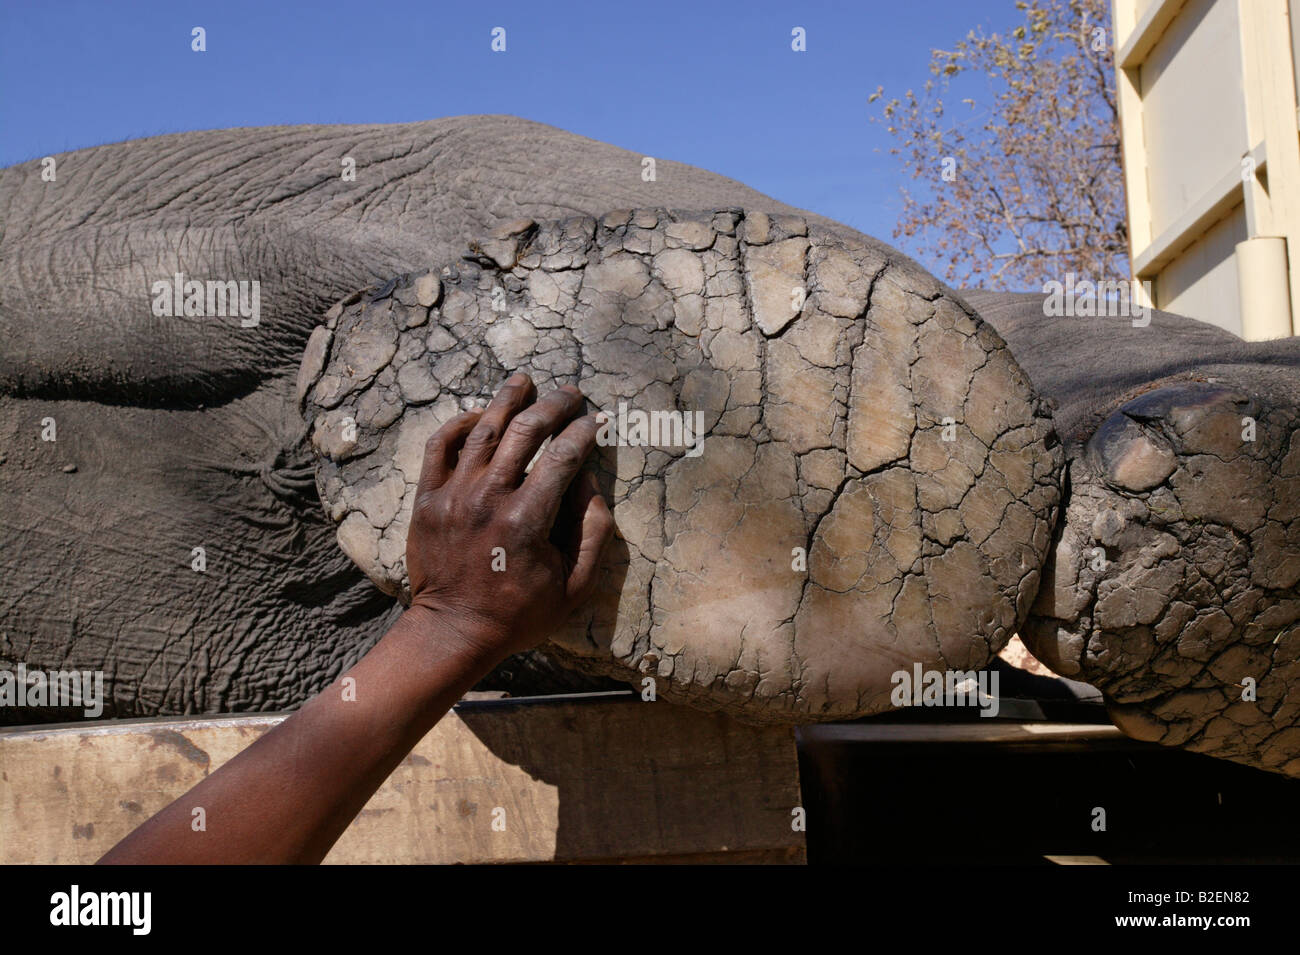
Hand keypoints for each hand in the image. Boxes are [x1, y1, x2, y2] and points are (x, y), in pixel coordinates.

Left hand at [405, 373, 614, 662]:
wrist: (453, 631)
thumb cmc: (519, 613)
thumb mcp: (575, 586)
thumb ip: (593, 532)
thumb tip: (591, 482)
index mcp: (527, 519)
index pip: (563, 456)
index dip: (584, 431)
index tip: (597, 420)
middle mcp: (488, 498)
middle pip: (525, 431)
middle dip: (554, 405)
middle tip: (570, 393)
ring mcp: (453, 494)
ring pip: (482, 429)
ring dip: (507, 400)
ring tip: (524, 381)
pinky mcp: (428, 498)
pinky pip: (440, 445)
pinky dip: (460, 423)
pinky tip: (479, 414)